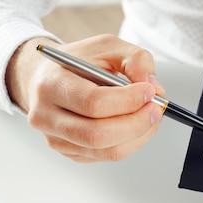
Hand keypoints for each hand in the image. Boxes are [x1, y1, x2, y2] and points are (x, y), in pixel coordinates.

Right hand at [6, 34, 165, 162]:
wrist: (49, 77)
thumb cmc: (80, 61)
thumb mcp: (108, 46)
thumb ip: (136, 60)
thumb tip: (155, 88)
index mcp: (52, 84)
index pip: (93, 102)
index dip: (128, 100)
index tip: (150, 92)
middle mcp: (46, 116)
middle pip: (98, 134)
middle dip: (137, 123)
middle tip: (156, 109)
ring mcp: (56, 138)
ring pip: (106, 151)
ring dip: (138, 136)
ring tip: (150, 116)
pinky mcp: (68, 151)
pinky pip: (106, 156)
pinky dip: (129, 143)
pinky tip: (134, 124)